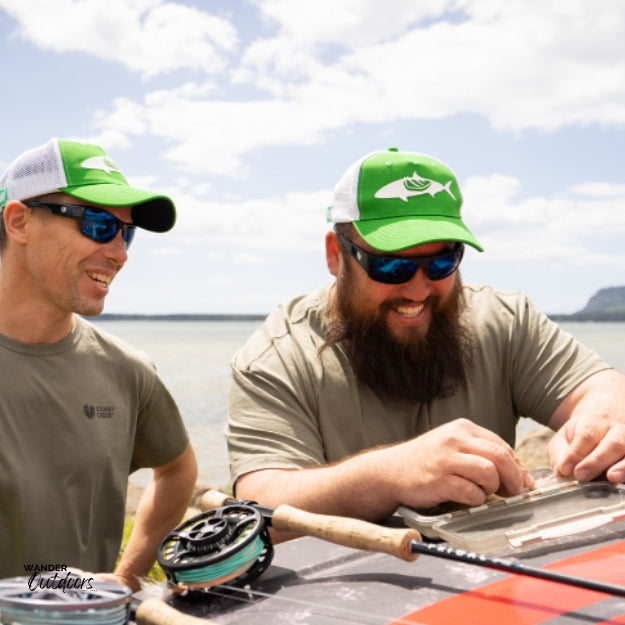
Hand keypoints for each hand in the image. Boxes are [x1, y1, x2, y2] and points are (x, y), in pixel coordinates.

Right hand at [384, 418, 533, 509]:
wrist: (390, 471)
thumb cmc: (426, 461)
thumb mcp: (453, 446)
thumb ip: (481, 454)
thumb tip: (520, 474)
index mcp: (462, 428)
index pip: (502, 445)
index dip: (518, 467)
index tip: (523, 483)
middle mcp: (455, 439)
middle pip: (500, 457)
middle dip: (514, 479)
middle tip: (514, 494)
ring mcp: (446, 459)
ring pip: (489, 473)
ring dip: (493, 489)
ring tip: (484, 493)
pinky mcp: (439, 480)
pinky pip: (471, 492)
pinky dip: (476, 500)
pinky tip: (468, 499)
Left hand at [549, 413, 624, 482]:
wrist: (606, 427)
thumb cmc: (581, 436)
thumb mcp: (565, 439)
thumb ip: (560, 455)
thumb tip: (560, 474)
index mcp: (595, 422)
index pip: (587, 436)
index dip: (576, 453)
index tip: (565, 469)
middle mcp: (619, 431)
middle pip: (613, 444)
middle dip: (597, 461)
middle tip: (582, 475)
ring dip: (623, 467)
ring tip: (612, 478)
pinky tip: (622, 485)